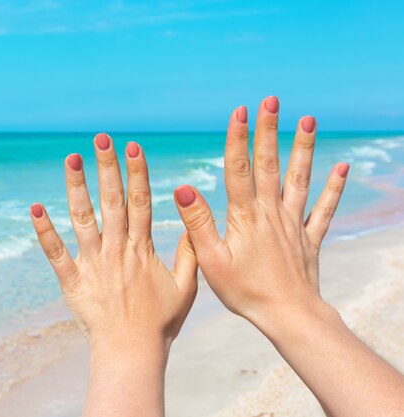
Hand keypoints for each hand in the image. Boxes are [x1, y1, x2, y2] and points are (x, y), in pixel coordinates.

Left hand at [30, 133, 197, 416]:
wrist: (131, 352)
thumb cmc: (160, 323)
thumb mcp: (186, 287)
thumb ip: (189, 254)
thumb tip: (192, 224)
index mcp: (142, 249)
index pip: (141, 202)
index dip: (137, 173)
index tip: (133, 147)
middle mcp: (116, 250)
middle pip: (112, 201)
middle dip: (107, 167)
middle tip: (101, 139)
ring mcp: (93, 263)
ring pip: (83, 218)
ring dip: (76, 187)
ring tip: (71, 159)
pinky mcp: (72, 280)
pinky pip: (56, 253)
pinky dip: (44, 231)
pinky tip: (35, 208)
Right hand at [173, 96, 345, 325]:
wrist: (288, 316)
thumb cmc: (245, 291)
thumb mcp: (211, 261)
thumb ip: (199, 223)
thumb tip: (184, 188)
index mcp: (245, 216)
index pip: (240, 169)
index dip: (238, 138)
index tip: (240, 110)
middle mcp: (272, 212)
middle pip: (270, 164)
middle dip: (269, 130)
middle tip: (272, 101)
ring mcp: (294, 223)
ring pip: (299, 179)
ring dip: (303, 149)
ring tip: (308, 121)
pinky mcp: (309, 238)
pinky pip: (324, 209)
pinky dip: (334, 188)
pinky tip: (342, 168)